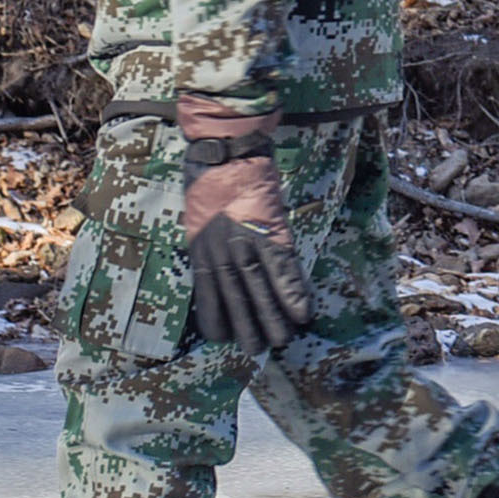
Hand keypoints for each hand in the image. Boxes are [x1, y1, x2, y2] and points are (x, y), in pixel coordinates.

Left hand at [175, 93, 311, 354]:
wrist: (225, 147)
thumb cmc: (207, 176)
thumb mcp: (196, 213)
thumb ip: (205, 239)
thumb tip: (212, 260)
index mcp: (199, 248)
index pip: (206, 293)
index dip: (215, 318)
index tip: (223, 338)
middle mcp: (220, 251)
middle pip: (235, 297)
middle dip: (247, 325)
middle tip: (258, 349)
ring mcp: (246, 242)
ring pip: (259, 289)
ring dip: (273, 317)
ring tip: (283, 340)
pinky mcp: (269, 230)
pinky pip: (283, 267)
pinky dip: (293, 290)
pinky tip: (303, 312)